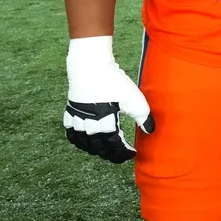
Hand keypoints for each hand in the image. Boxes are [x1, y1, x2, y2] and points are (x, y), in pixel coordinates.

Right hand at [64, 36, 153, 163]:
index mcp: (105, 124)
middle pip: (97, 147)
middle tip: (118, 154)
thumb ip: (143, 117)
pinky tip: (83, 137)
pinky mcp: (70, 109)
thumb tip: (149, 131)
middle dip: (109, 153)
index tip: (132, 154)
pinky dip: (77, 139)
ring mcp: (77, 117)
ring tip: (102, 149)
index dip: (122, 153)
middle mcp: (88, 124)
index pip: (113, 146)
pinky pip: (71, 131)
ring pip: (82, 142)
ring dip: (92, 148)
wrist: (90, 65)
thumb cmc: (113, 82)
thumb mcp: (134, 99)